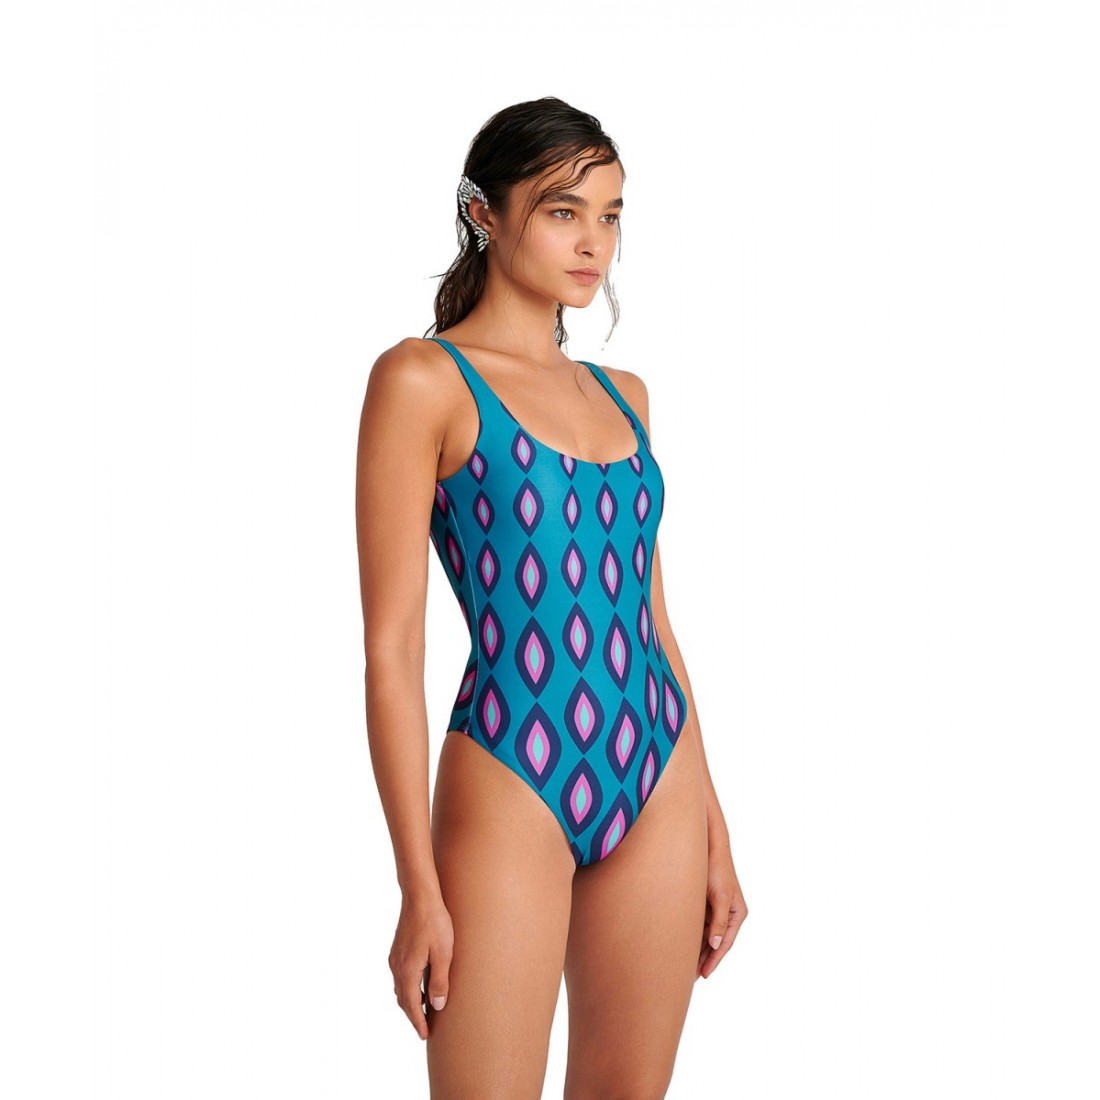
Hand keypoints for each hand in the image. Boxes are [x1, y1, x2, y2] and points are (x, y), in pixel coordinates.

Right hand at [389, 892, 453, 1039]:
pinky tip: (418, 985)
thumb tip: (437, 1006)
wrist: (419, 896)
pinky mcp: (397, 949)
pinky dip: (408, 987)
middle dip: (413, 1015)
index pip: (412, 1005)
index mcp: (408, 971)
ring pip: (400, 988)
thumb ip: (440, 980)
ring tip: (423, 1010)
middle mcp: (397, 967)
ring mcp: (395, 958)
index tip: (425, 1035)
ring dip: (410, 1001)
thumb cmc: (435, 922)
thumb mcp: (443, 953)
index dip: (418, 1022)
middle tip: (424, 1028)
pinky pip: (400, 976)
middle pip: (403, 999)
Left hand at [696, 829, 746, 979]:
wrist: (708, 845)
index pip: (725, 943)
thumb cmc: (717, 869)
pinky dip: (692, 935)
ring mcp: (717, 908)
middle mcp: (729, 913)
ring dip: (697, 948)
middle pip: (715, 942)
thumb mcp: (720, 897)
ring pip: (706, 935)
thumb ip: (719, 922)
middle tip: (689, 977)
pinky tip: (681, 944)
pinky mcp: (706, 902)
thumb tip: (716, 945)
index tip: (703, 974)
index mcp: (737, 914)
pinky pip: (699, 924)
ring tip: (683, 965)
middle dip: (704, 958)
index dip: (714, 960)